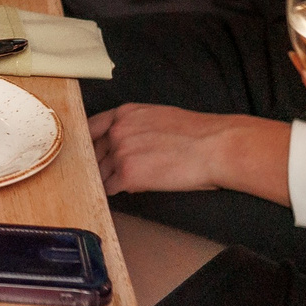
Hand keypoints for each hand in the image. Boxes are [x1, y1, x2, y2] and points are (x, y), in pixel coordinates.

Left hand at [89, 104, 293, 203]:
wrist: (215, 146)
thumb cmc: (196, 133)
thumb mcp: (157, 116)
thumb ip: (133, 127)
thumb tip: (124, 142)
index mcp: (124, 113)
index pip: (91, 128)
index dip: (90, 143)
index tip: (90, 152)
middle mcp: (116, 131)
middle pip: (93, 152)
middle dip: (98, 163)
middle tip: (104, 173)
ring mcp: (120, 153)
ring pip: (100, 171)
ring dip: (107, 179)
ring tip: (119, 184)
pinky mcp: (127, 175)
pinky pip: (110, 188)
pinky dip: (115, 192)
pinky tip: (126, 191)